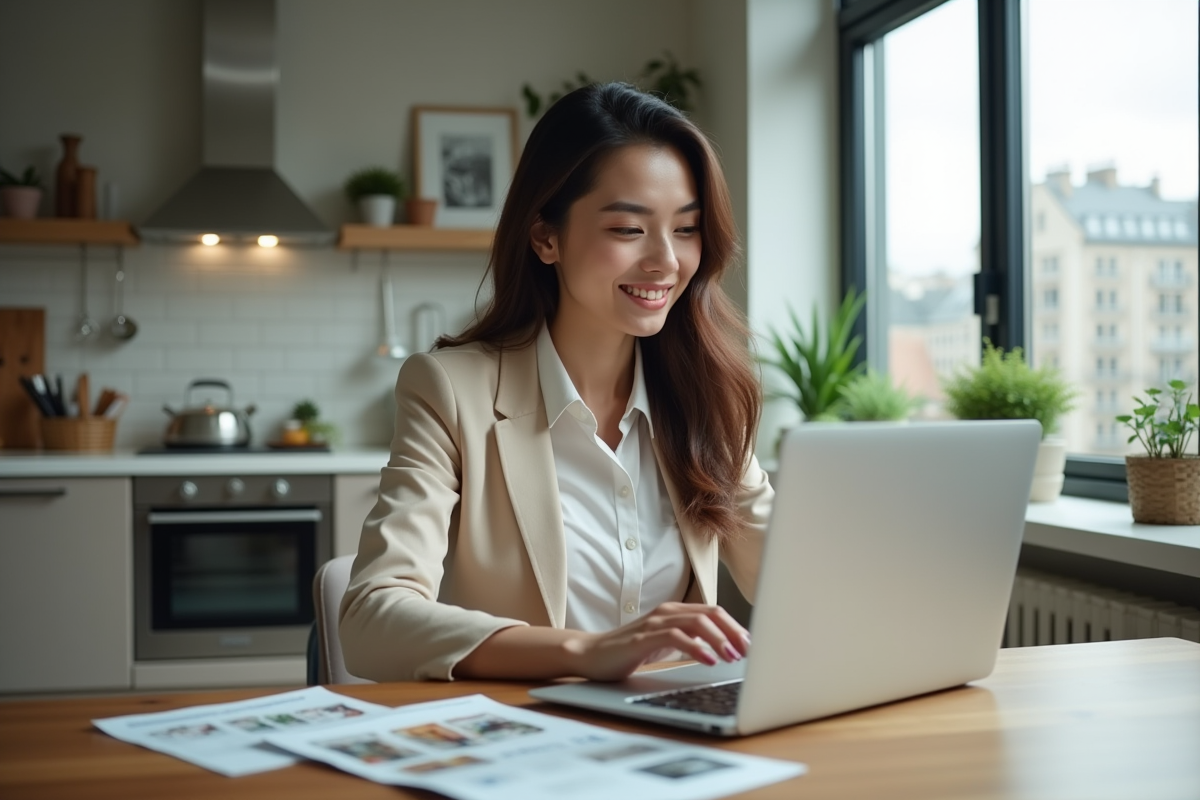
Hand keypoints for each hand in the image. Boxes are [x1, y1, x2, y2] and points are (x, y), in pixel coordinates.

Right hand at [565, 602, 750, 681]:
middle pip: (710, 614)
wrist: (591, 654)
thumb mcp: (665, 645)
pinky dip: (696, 647)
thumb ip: (689, 641)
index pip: (713, 612)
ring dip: (719, 640)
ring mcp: (655, 622)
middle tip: (747, 651)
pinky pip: (676, 637)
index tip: (749, 645)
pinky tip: (708, 660)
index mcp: (674, 612)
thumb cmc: (629, 651)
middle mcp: (667, 612)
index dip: (735, 627)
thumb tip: (722, 650)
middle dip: (733, 632)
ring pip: (697, 622)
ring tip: (732, 657)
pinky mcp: (644, 637)